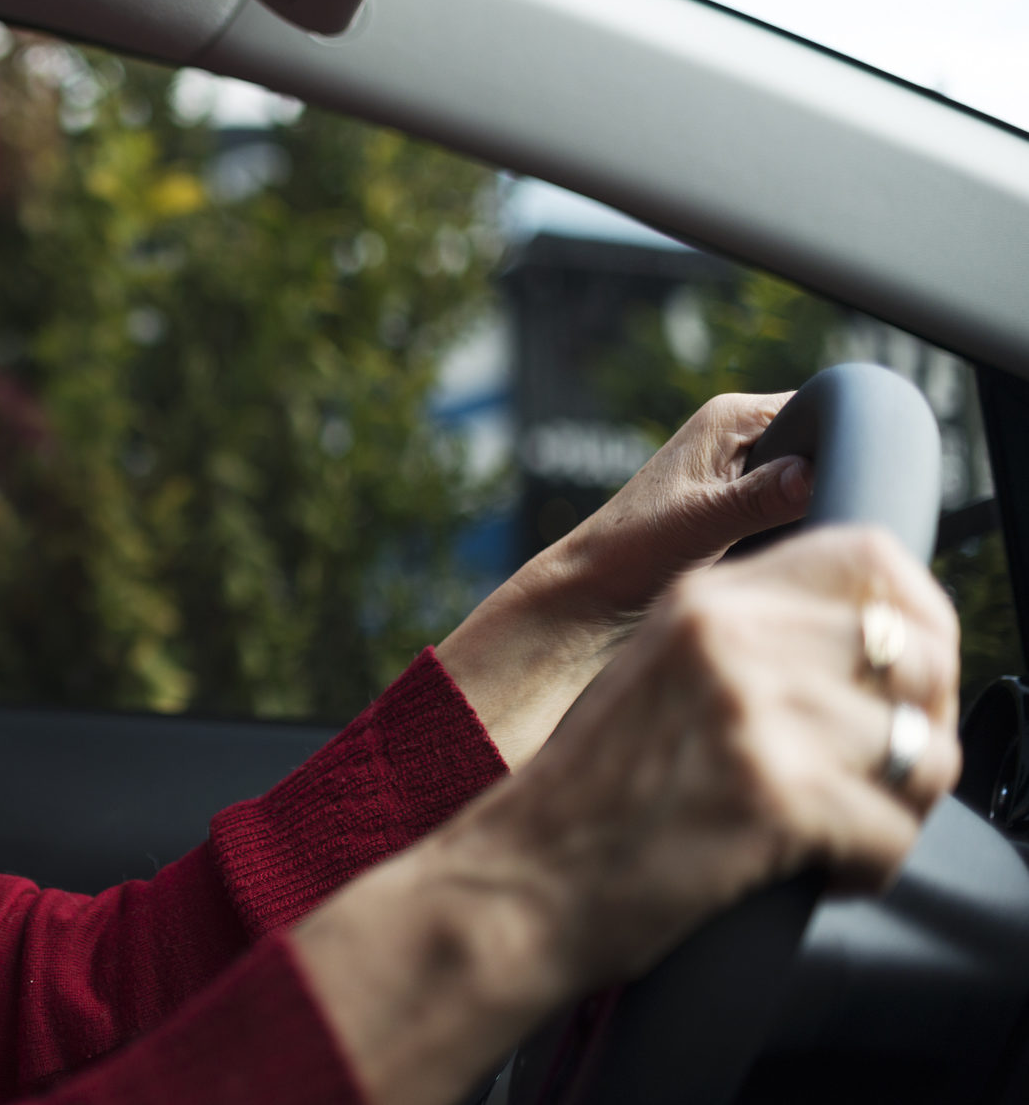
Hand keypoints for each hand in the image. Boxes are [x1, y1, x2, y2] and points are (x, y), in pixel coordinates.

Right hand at [295, 526, 959, 1104]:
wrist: (518, 882)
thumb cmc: (586, 798)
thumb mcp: (656, 676)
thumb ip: (747, 644)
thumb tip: (875, 652)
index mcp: (703, 600)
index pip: (871, 559)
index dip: (919, 618)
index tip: (907, 678)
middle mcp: (730, 639)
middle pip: (919, 655)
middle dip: (922, 725)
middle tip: (881, 776)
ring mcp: (752, 715)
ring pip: (922, 751)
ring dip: (901, 806)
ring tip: (846, 832)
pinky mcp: (771, 797)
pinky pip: (894, 832)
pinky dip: (870, 868)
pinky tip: (823, 873)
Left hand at [440, 392, 812, 764]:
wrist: (590, 590)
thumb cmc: (630, 551)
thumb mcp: (701, 524)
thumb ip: (760, 499)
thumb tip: (814, 473)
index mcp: (730, 417)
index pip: (821, 406)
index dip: (848, 442)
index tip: (868, 481)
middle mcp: (737, 433)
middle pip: (822, 445)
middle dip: (836, 479)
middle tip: (846, 521)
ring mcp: (738, 469)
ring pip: (809, 479)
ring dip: (818, 507)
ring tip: (824, 541)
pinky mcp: (738, 502)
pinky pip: (791, 505)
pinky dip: (799, 527)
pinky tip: (803, 553)